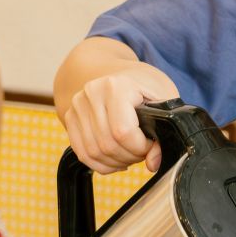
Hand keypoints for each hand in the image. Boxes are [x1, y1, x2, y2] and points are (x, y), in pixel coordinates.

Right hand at [63, 66, 177, 174]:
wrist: (121, 73)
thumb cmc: (146, 85)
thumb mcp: (165, 100)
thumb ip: (164, 131)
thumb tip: (153, 163)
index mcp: (116, 86)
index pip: (122, 132)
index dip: (140, 147)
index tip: (151, 144)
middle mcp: (92, 94)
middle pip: (107, 144)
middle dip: (130, 156)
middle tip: (143, 151)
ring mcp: (78, 106)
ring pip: (93, 152)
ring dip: (116, 162)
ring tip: (131, 154)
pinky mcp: (70, 117)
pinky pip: (82, 153)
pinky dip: (101, 163)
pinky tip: (117, 159)